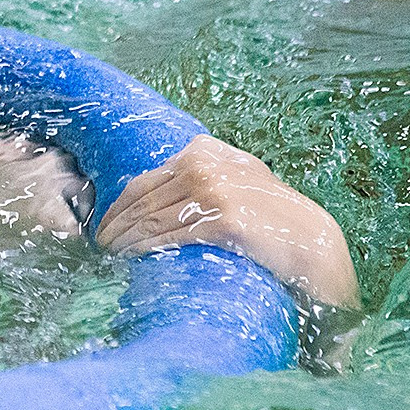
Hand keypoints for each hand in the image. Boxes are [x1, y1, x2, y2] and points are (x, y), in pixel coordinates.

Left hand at [93, 135, 360, 311]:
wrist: (310, 239)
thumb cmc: (270, 217)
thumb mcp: (234, 180)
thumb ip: (199, 177)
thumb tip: (152, 198)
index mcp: (202, 150)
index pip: (144, 180)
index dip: (118, 206)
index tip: (104, 226)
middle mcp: (203, 164)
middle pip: (142, 199)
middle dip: (115, 225)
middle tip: (99, 246)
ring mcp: (212, 189)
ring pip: (150, 218)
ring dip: (124, 240)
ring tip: (110, 257)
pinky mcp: (220, 218)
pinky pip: (168, 235)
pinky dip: (143, 249)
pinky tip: (131, 259)